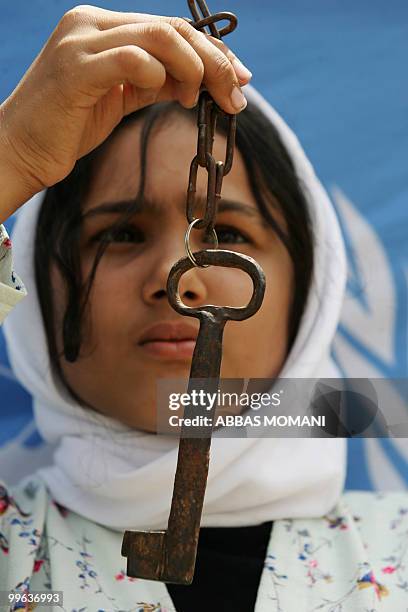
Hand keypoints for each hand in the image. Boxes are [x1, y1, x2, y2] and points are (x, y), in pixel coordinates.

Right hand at [0, 4, 251, 216]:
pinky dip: (160, 77)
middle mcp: (91, 23)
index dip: (212, 51)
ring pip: (159, 38)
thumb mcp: (121, 98)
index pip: (171, 28)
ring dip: (194, 69)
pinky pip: (133, 60)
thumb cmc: (69, 126)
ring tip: (199, 98)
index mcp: (104, 26)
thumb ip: (155, 82)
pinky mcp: (76, 66)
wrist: (22, 149)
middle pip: (173, 29)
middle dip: (214, 62)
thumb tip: (198, 80)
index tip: (240, 78)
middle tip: (236, 95)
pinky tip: (166, 95)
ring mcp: (82, 40)